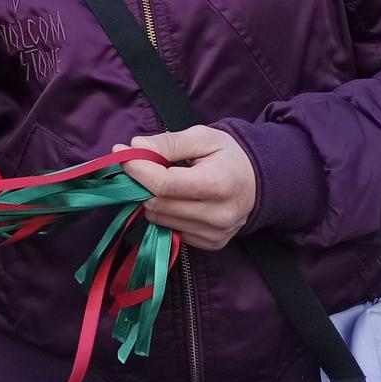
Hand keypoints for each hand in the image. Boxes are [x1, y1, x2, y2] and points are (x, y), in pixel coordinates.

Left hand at [115, 126, 255, 249]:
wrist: (258, 183)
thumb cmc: (228, 156)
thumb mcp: (202, 137)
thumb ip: (168, 142)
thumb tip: (135, 147)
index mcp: (219, 185)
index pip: (164, 184)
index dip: (138, 169)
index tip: (122, 152)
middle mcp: (218, 215)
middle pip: (158, 204)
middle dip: (138, 182)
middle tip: (134, 163)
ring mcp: (214, 234)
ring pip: (158, 219)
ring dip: (148, 198)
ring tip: (156, 179)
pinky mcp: (209, 244)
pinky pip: (169, 230)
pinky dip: (162, 212)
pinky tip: (172, 197)